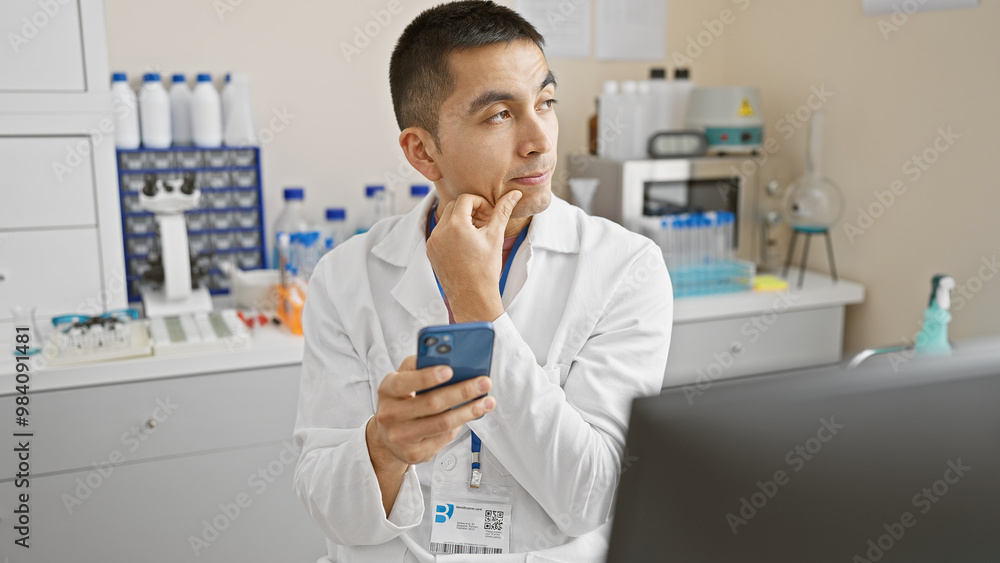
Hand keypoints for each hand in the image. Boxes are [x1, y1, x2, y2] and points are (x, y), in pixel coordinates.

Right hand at [368, 355, 495, 469]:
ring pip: (443, 423)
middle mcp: (390, 415)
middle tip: (484, 383)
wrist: (388, 435)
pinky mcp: (415, 453)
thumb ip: (419, 365)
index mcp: (387, 390)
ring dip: (469, 411)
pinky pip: (445, 437)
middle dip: (462, 392)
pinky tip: (471, 415)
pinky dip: (460, 424)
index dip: (427, 377)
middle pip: (432, 404)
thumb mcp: (403, 378)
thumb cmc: (401, 399)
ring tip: (487, 401)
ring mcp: (401, 437)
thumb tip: (449, 358)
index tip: (450, 369)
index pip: (405, 382)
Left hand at [426, 190, 521, 322]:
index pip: (466, 199)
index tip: (489, 215)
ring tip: (476, 235)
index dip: (480, 203)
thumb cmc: (486, 269)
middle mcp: (439, 231)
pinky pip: (440, 233)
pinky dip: (452, 233)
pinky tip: (466, 246)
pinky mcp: (431, 251)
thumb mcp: (495, 236)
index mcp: (455, 225)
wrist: (472, 297)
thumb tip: (515, 193)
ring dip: (461, 220)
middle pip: (454, 206)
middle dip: (470, 210)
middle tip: (484, 222)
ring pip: (446, 219)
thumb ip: (503, 211)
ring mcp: (433, 242)